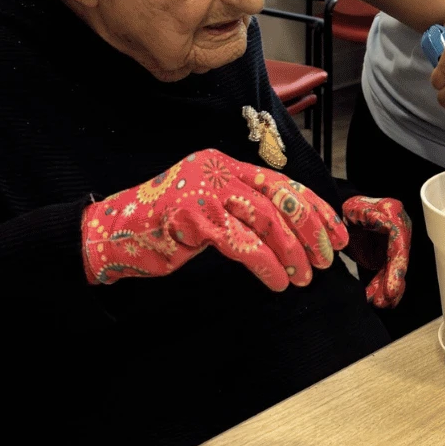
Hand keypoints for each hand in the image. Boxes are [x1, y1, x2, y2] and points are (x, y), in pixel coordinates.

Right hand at [82, 149, 348, 290]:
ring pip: (266, 219)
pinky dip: (266, 264)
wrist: (110, 234)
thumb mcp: (208, 206)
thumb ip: (241, 207)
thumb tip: (293, 230)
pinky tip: (279, 281)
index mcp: (225, 164)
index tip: (335, 231)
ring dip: (292, 251)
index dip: (313, 207)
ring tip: (306, 276)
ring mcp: (206, 191)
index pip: (281, 182)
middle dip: (310, 228)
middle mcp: (219, 170)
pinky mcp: (194, 217)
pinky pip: (242, 242)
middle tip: (327, 256)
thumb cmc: (164, 225)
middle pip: (280, 196)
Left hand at [341, 196, 411, 308]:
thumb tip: (383, 223)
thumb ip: (368, 214)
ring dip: (387, 288)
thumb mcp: (356, 208)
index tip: (392, 287)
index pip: (399, 243)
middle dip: (392, 282)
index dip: (397, 266)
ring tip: (378, 302)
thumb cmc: (350, 207)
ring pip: (393, 269)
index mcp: (392, 213)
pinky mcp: (387, 254)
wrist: (346, 211)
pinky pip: (387, 272)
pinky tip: (380, 299)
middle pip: (399, 259)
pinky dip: (383, 286)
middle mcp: (399, 228)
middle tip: (384, 300)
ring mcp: (394, 242)